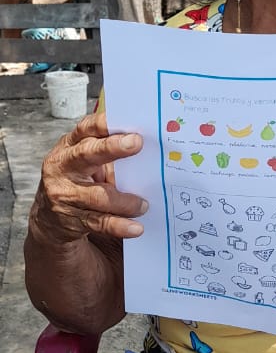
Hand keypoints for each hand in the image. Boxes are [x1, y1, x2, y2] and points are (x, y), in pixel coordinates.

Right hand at [31, 111, 146, 243]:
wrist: (51, 219)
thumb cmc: (79, 182)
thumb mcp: (87, 162)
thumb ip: (108, 154)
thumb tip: (148, 148)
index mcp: (70, 146)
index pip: (85, 129)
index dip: (104, 125)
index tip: (127, 124)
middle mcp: (63, 166)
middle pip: (86, 154)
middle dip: (111, 148)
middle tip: (136, 143)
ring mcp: (65, 193)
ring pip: (97, 195)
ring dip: (124, 201)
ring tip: (144, 205)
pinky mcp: (71, 218)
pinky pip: (99, 222)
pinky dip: (119, 225)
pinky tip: (135, 228)